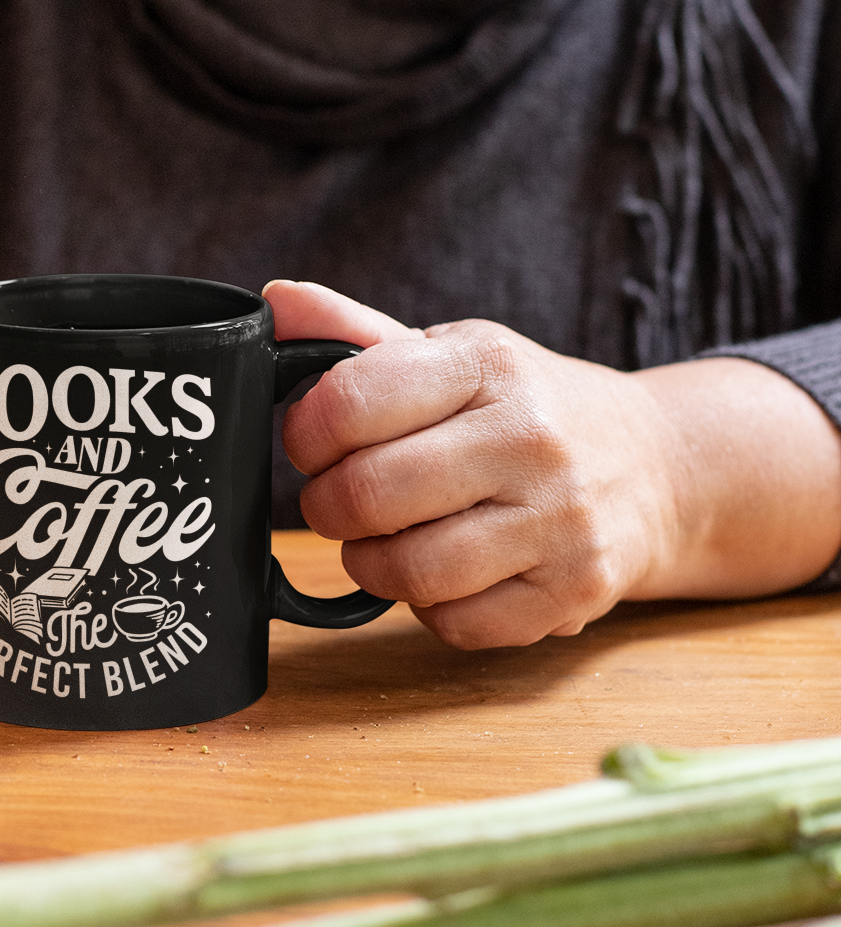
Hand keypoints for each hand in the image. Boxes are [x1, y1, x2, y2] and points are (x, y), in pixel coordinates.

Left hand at [266, 279, 840, 649]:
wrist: (654, 466)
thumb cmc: (523, 408)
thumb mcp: (451, 355)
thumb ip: (355, 335)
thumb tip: (273, 301)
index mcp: (489, 365)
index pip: (352, 402)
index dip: (306, 433)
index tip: (310, 443)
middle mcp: (532, 437)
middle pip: (371, 495)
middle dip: (328, 506)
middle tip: (335, 501)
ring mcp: (561, 520)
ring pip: (411, 571)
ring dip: (370, 564)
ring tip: (380, 540)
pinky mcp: (575, 591)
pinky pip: (458, 625)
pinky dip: (430, 608)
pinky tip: (443, 574)